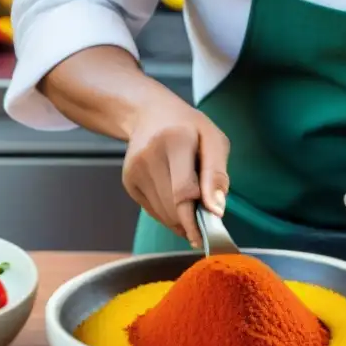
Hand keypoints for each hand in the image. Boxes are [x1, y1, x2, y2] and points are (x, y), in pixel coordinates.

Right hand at [121, 90, 229, 248]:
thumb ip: (217, 174)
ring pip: (163, 213)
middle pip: (173, 207)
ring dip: (182, 218)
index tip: (210, 232)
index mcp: (174, 141)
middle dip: (193, 220)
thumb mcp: (213, 139)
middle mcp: (149, 156)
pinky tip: (177, 198)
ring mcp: (134, 171)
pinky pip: (154, 211)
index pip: (183, 191)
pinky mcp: (129, 182)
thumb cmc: (188, 127)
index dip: (197, 218)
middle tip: (207, 220)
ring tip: (194, 201)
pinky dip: (170, 213)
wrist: (150, 114)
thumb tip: (217, 210)